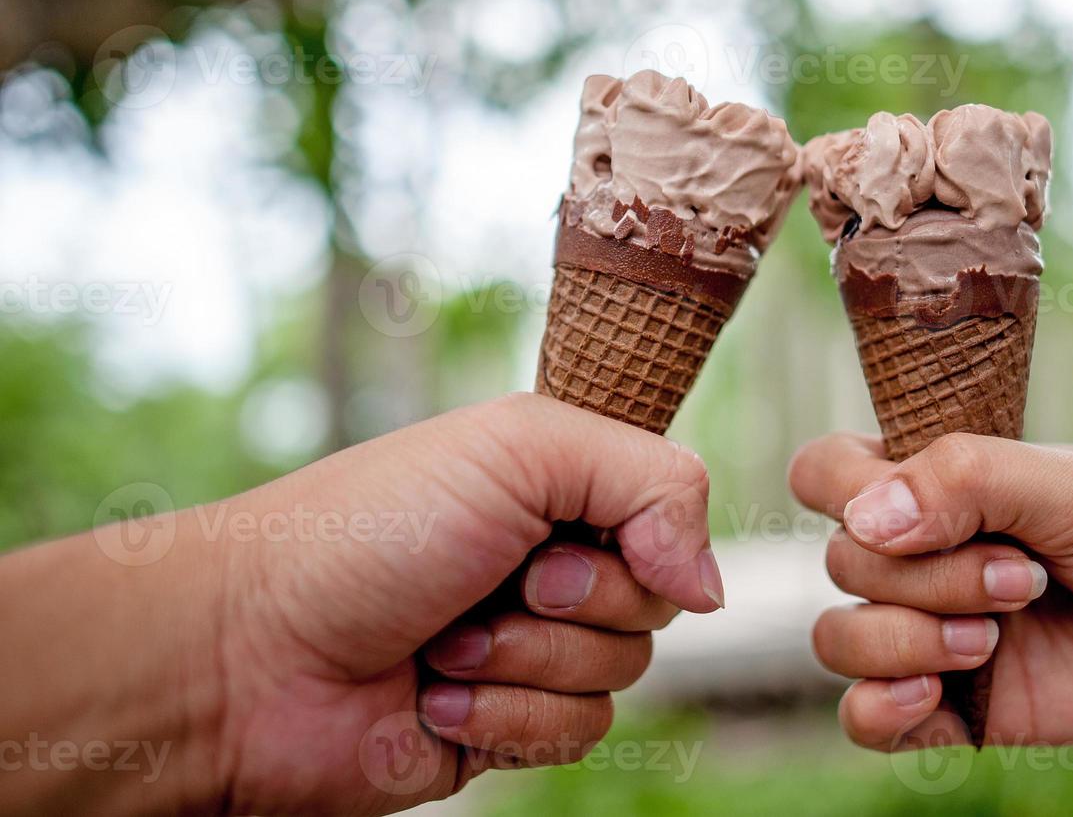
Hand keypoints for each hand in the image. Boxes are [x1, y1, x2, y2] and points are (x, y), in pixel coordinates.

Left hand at [0, 394, 722, 815]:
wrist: (247, 655)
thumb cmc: (370, 530)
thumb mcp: (521, 448)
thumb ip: (656, 483)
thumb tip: (715, 588)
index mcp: (557, 484)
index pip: (672, 508)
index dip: (644, 531)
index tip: (569, 529)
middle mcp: (552, 562)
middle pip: (658, 599)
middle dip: (575, 600)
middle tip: (495, 583)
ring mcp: (532, 649)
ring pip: (624, 672)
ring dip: (529, 662)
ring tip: (444, 643)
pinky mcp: (510, 729)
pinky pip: (579, 734)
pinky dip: (507, 719)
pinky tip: (434, 698)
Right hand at [790, 433, 1072, 750]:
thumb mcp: (1066, 484)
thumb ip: (962, 483)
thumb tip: (862, 522)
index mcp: (938, 484)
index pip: (826, 474)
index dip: (843, 491)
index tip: (917, 508)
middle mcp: (927, 555)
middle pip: (839, 563)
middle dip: (925, 576)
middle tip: (1023, 577)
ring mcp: (939, 631)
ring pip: (840, 640)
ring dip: (905, 641)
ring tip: (996, 637)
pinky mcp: (962, 707)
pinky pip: (867, 720)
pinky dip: (880, 711)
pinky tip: (936, 697)